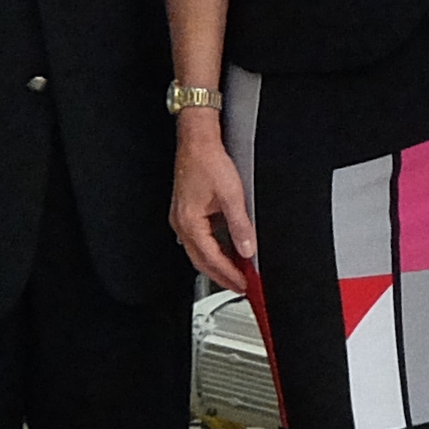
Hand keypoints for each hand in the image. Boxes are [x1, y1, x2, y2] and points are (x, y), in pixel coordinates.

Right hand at [171, 128, 257, 292]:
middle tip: (240, 287)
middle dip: (222, 277)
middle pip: (202, 261)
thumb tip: (247, 248)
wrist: (197, 142)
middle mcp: (182, 224)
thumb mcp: (231, 196)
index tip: (244, 285)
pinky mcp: (186, 212)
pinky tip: (224, 252)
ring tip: (236, 274)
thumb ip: (240, 226)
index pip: (211, 259)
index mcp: (190, 223)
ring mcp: (182, 219)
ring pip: (199, 252)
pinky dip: (212, 250)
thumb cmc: (208, 162)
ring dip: (217, 265)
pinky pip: (198, 240)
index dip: (229, 275)